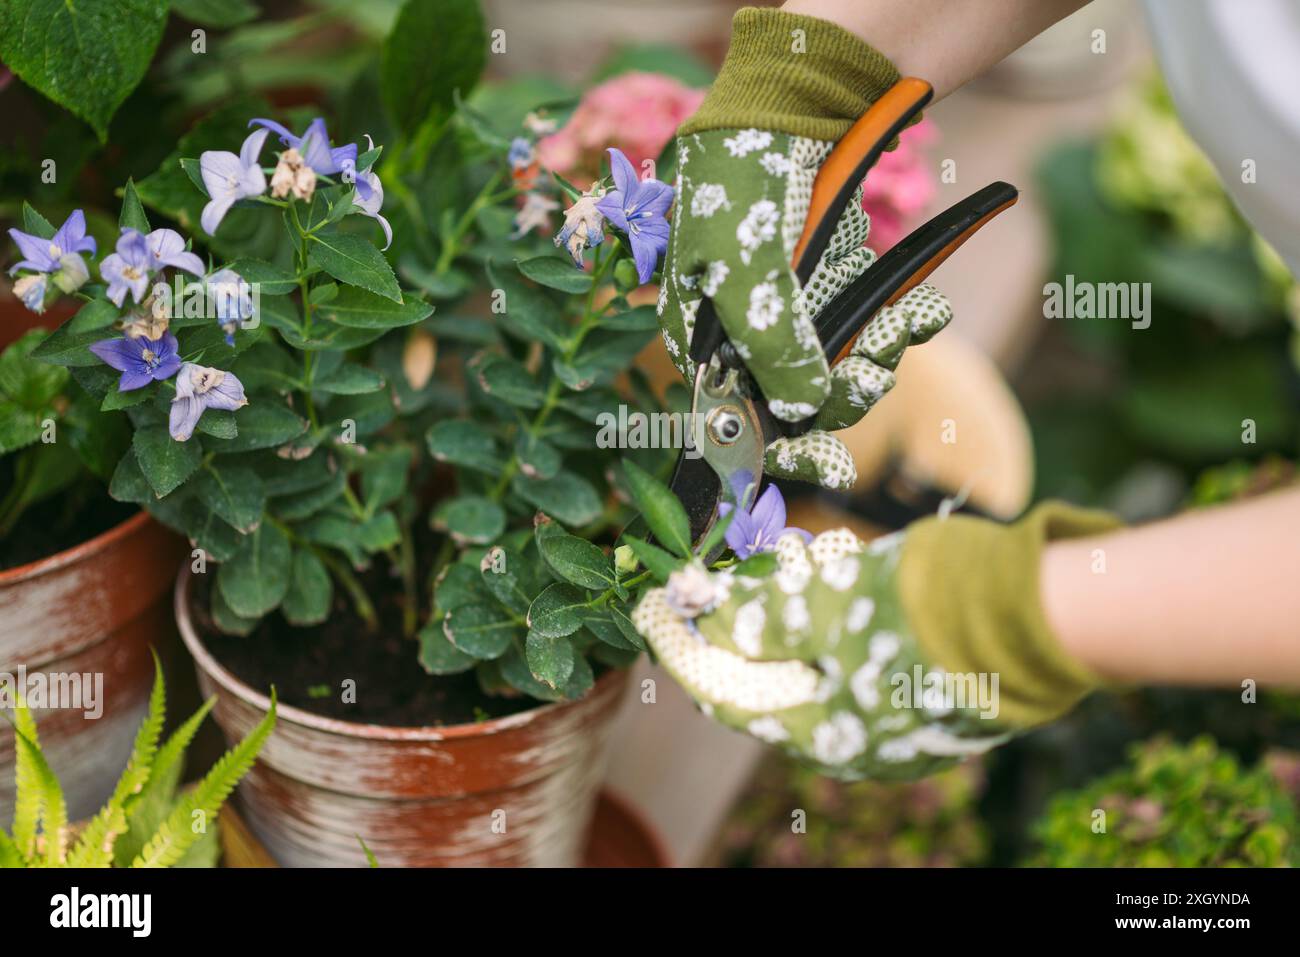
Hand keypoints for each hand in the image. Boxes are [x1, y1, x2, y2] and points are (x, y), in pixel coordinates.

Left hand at [633, 502, 1119, 780]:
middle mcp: (857, 737)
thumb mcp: (826, 607)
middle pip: (772, 678)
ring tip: (778, 561)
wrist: (1042, 610)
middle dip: (741, 623)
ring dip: (788, 612)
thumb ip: (761, 619)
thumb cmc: (925, 612)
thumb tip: (708, 619)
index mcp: (825, 735)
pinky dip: (833, 615)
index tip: (655, 607)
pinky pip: (857, 651)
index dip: (685, 649)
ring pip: (817, 659)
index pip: (729, 697)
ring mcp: (896, 712)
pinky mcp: (923, 680)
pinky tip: (830, 573)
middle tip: (718, 575)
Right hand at [655, 9, 953, 489]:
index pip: (737, 415)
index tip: (835, 469)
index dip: (783, 448)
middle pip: (798, 396)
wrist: (799, 97)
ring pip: (841, 364)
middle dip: (846, 387)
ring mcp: (791, 305)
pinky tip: (922, 308)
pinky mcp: (833, 282)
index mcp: (702, 332)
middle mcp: (744, 327)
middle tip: (876, 369)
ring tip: (909, 322)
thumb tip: (798, 412)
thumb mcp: (750, 270)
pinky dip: (900, 319)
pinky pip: (870, 323)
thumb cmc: (748, 179)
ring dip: (880, 351)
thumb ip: (772, 348)